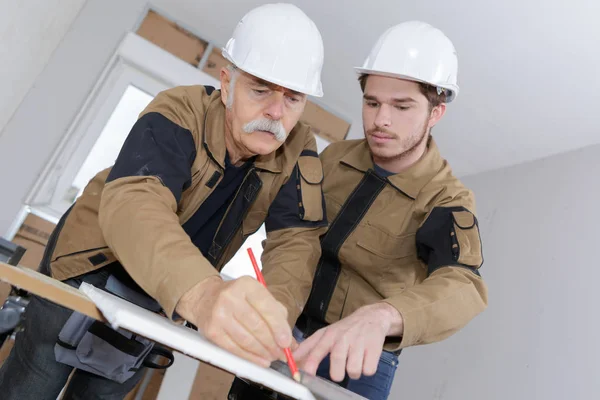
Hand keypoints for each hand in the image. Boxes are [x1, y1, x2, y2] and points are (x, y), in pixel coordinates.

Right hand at [176, 275, 291, 366]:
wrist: (206, 298)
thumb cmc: (238, 298)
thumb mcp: (258, 296)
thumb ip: (276, 315)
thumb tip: (290, 341)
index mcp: (246, 285)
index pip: (267, 307)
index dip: (279, 327)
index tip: (287, 342)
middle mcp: (231, 298)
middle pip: (257, 326)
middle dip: (272, 344)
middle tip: (282, 353)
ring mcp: (219, 314)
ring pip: (246, 340)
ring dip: (263, 352)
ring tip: (272, 356)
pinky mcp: (211, 331)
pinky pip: (234, 348)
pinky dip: (250, 357)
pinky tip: (260, 360)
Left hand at [293, 303, 401, 381]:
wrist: (371, 316)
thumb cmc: (345, 329)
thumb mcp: (325, 333)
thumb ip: (308, 347)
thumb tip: (291, 359)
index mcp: (328, 335)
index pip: (316, 351)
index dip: (309, 365)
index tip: (302, 376)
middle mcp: (342, 338)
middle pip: (337, 366)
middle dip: (337, 374)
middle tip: (340, 370)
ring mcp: (359, 342)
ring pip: (353, 371)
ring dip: (354, 371)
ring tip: (354, 362)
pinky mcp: (374, 347)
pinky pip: (368, 370)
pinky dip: (367, 369)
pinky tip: (365, 359)